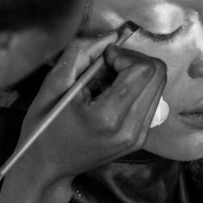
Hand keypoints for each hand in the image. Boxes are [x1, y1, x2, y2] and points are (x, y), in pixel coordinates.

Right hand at [13, 33, 166, 183]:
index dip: (123, 55)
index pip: (142, 69)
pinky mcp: (139, 139)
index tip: (102, 59)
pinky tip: (112, 94)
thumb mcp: (53, 84)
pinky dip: (136, 88)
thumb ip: (81, 53)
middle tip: (107, 66)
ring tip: (108, 81)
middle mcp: (130, 129)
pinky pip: (152, 99)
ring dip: (136, 74)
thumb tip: (111, 36)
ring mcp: (137, 137)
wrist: (47, 167)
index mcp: (108, 117)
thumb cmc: (44, 127)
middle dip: (133, 61)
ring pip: (158, 85)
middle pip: (157, 74)